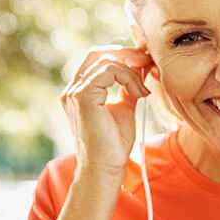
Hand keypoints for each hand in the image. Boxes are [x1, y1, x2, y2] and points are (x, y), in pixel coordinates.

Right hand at [60, 43, 153, 184]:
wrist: (106, 166)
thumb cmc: (114, 142)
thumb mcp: (124, 107)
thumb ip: (128, 87)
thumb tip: (141, 68)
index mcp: (80, 91)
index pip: (98, 59)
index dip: (123, 55)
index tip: (145, 61)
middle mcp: (72, 89)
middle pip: (98, 53)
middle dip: (126, 54)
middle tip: (147, 62)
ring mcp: (74, 92)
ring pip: (107, 61)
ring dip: (132, 71)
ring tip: (143, 91)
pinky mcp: (83, 97)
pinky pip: (109, 71)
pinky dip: (129, 78)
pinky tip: (138, 94)